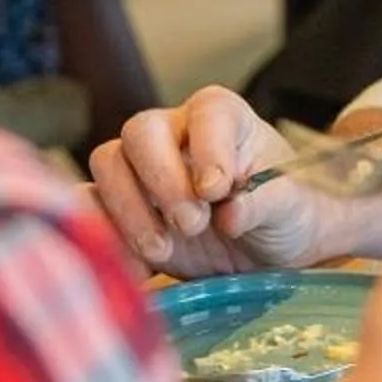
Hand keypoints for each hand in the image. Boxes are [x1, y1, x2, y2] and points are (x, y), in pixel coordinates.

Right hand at [85, 85, 345, 277]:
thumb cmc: (282, 212)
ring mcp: (141, 169)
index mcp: (222, 117)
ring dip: (129, 210)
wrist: (268, 251)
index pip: (207, 113)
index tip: (217, 190)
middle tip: (192, 224)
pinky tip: (139, 268)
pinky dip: (106, 236)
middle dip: (161, 179)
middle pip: (141, 131)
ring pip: (108, 164)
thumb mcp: (289, 207)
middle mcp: (175, 133)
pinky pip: (91, 208)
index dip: (208, 148)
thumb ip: (264, 203)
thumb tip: (230, 214)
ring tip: (164, 250)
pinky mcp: (120, 209)